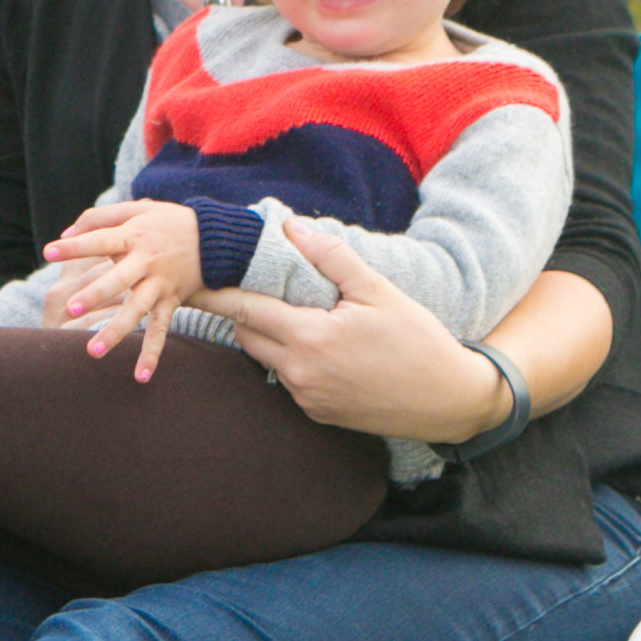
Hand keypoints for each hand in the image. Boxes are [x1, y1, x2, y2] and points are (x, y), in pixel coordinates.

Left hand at [43, 199, 204, 382]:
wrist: (216, 238)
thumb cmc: (167, 221)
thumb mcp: (136, 210)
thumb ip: (99, 217)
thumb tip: (65, 233)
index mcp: (134, 237)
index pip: (100, 240)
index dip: (75, 246)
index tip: (48, 252)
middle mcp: (146, 263)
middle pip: (117, 281)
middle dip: (94, 295)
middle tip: (71, 307)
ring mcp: (160, 285)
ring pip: (136, 311)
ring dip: (116, 331)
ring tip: (93, 351)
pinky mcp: (172, 301)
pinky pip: (160, 330)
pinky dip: (152, 353)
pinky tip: (141, 376)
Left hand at [200, 216, 498, 438]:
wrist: (448, 401)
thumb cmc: (417, 340)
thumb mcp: (378, 290)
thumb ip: (331, 257)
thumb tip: (293, 227)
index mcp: (309, 339)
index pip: (243, 310)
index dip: (215, 293)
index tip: (192, 280)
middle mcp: (298, 374)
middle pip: (246, 335)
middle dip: (241, 311)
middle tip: (242, 286)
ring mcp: (306, 398)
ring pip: (264, 359)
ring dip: (267, 336)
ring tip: (285, 311)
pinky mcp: (317, 414)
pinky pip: (286, 380)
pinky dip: (289, 359)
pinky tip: (315, 345)